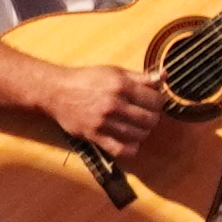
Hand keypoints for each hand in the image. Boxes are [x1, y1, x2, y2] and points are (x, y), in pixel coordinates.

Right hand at [35, 62, 171, 162]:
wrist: (57, 91)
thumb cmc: (86, 79)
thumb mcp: (114, 71)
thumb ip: (141, 77)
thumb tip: (164, 77)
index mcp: (120, 85)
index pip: (155, 100)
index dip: (158, 102)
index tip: (153, 103)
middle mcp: (113, 103)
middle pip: (150, 119)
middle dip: (152, 118)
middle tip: (147, 115)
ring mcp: (104, 122)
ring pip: (139, 135)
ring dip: (143, 133)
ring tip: (138, 127)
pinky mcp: (95, 136)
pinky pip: (121, 149)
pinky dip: (131, 149)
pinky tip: (130, 142)